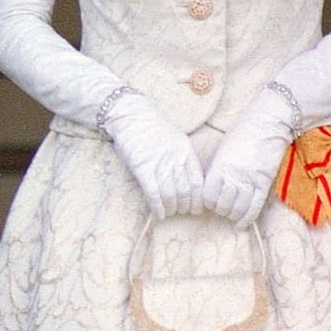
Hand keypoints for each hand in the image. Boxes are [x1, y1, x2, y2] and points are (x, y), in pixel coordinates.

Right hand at [104, 93, 203, 218]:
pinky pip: (153, 193)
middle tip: (184, 213)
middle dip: (186, 207)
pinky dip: (158, 207)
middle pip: (186, 191)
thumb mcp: (176, 140)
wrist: (132, 116)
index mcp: (186, 151)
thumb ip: (183, 158)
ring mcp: (159, 164)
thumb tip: (188, 182)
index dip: (199, 199)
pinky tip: (159, 214)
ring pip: (171, 195)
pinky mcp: (142, 168)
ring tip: (171, 213)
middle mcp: (175, 159)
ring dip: (172, 208)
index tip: (197, 208)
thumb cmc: (153, 129)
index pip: (198, 181)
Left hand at [201, 101, 292, 228]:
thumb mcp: (222, 150)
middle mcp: (233, 177)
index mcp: (219, 167)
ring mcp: (250, 182)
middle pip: (221, 206)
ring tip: (231, 211)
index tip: (209, 199)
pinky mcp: (264, 184)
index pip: (207, 197)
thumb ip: (216, 170)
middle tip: (221, 205)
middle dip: (219, 209)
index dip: (207, 201)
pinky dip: (247, 219)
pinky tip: (241, 224)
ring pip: (237, 210)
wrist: (267, 124)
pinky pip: (254, 208)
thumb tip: (210, 187)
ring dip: (232, 214)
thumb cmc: (241, 133)